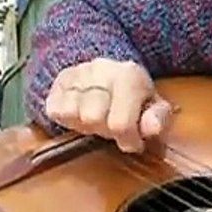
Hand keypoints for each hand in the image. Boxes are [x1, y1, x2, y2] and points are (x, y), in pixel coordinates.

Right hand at [44, 58, 172, 153]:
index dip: (128, 140)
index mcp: (128, 75)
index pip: (119, 123)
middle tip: (113, 125)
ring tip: (97, 117)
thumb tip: (152, 129)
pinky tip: (81, 112)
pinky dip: (67, 118)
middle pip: (92, 118)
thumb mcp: (154, 105)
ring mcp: (77, 74)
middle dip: (105, 130)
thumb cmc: (134, 96)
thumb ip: (158, 118)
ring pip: (70, 114)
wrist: (109, 71)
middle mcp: (100, 70)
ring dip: (84, 123)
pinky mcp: (58, 81)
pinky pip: (54, 110)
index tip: (133, 141)